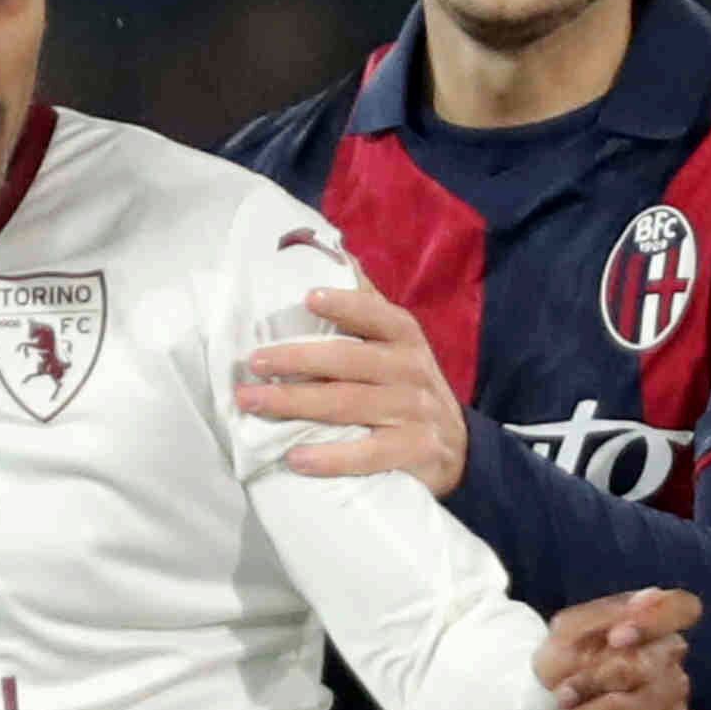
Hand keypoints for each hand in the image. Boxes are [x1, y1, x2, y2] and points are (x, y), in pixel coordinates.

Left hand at [248, 288, 470, 494]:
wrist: (457, 447)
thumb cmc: (406, 386)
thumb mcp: (397, 344)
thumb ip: (366, 305)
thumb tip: (330, 251)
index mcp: (404, 337)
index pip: (375, 314)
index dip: (345, 305)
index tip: (308, 299)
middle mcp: (410, 369)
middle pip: (349, 361)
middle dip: (297, 359)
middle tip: (254, 362)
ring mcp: (414, 411)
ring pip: (349, 404)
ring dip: (296, 403)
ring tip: (252, 402)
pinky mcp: (414, 451)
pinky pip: (368, 454)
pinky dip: (331, 458)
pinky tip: (296, 458)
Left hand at [536, 588, 697, 709]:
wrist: (560, 704)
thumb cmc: (570, 657)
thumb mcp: (568, 631)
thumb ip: (600, 614)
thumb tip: (649, 598)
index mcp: (653, 617)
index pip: (682, 607)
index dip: (656, 621)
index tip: (616, 637)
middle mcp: (673, 652)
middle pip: (645, 666)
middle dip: (595, 683)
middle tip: (562, 695)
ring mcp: (675, 692)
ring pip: (638, 706)